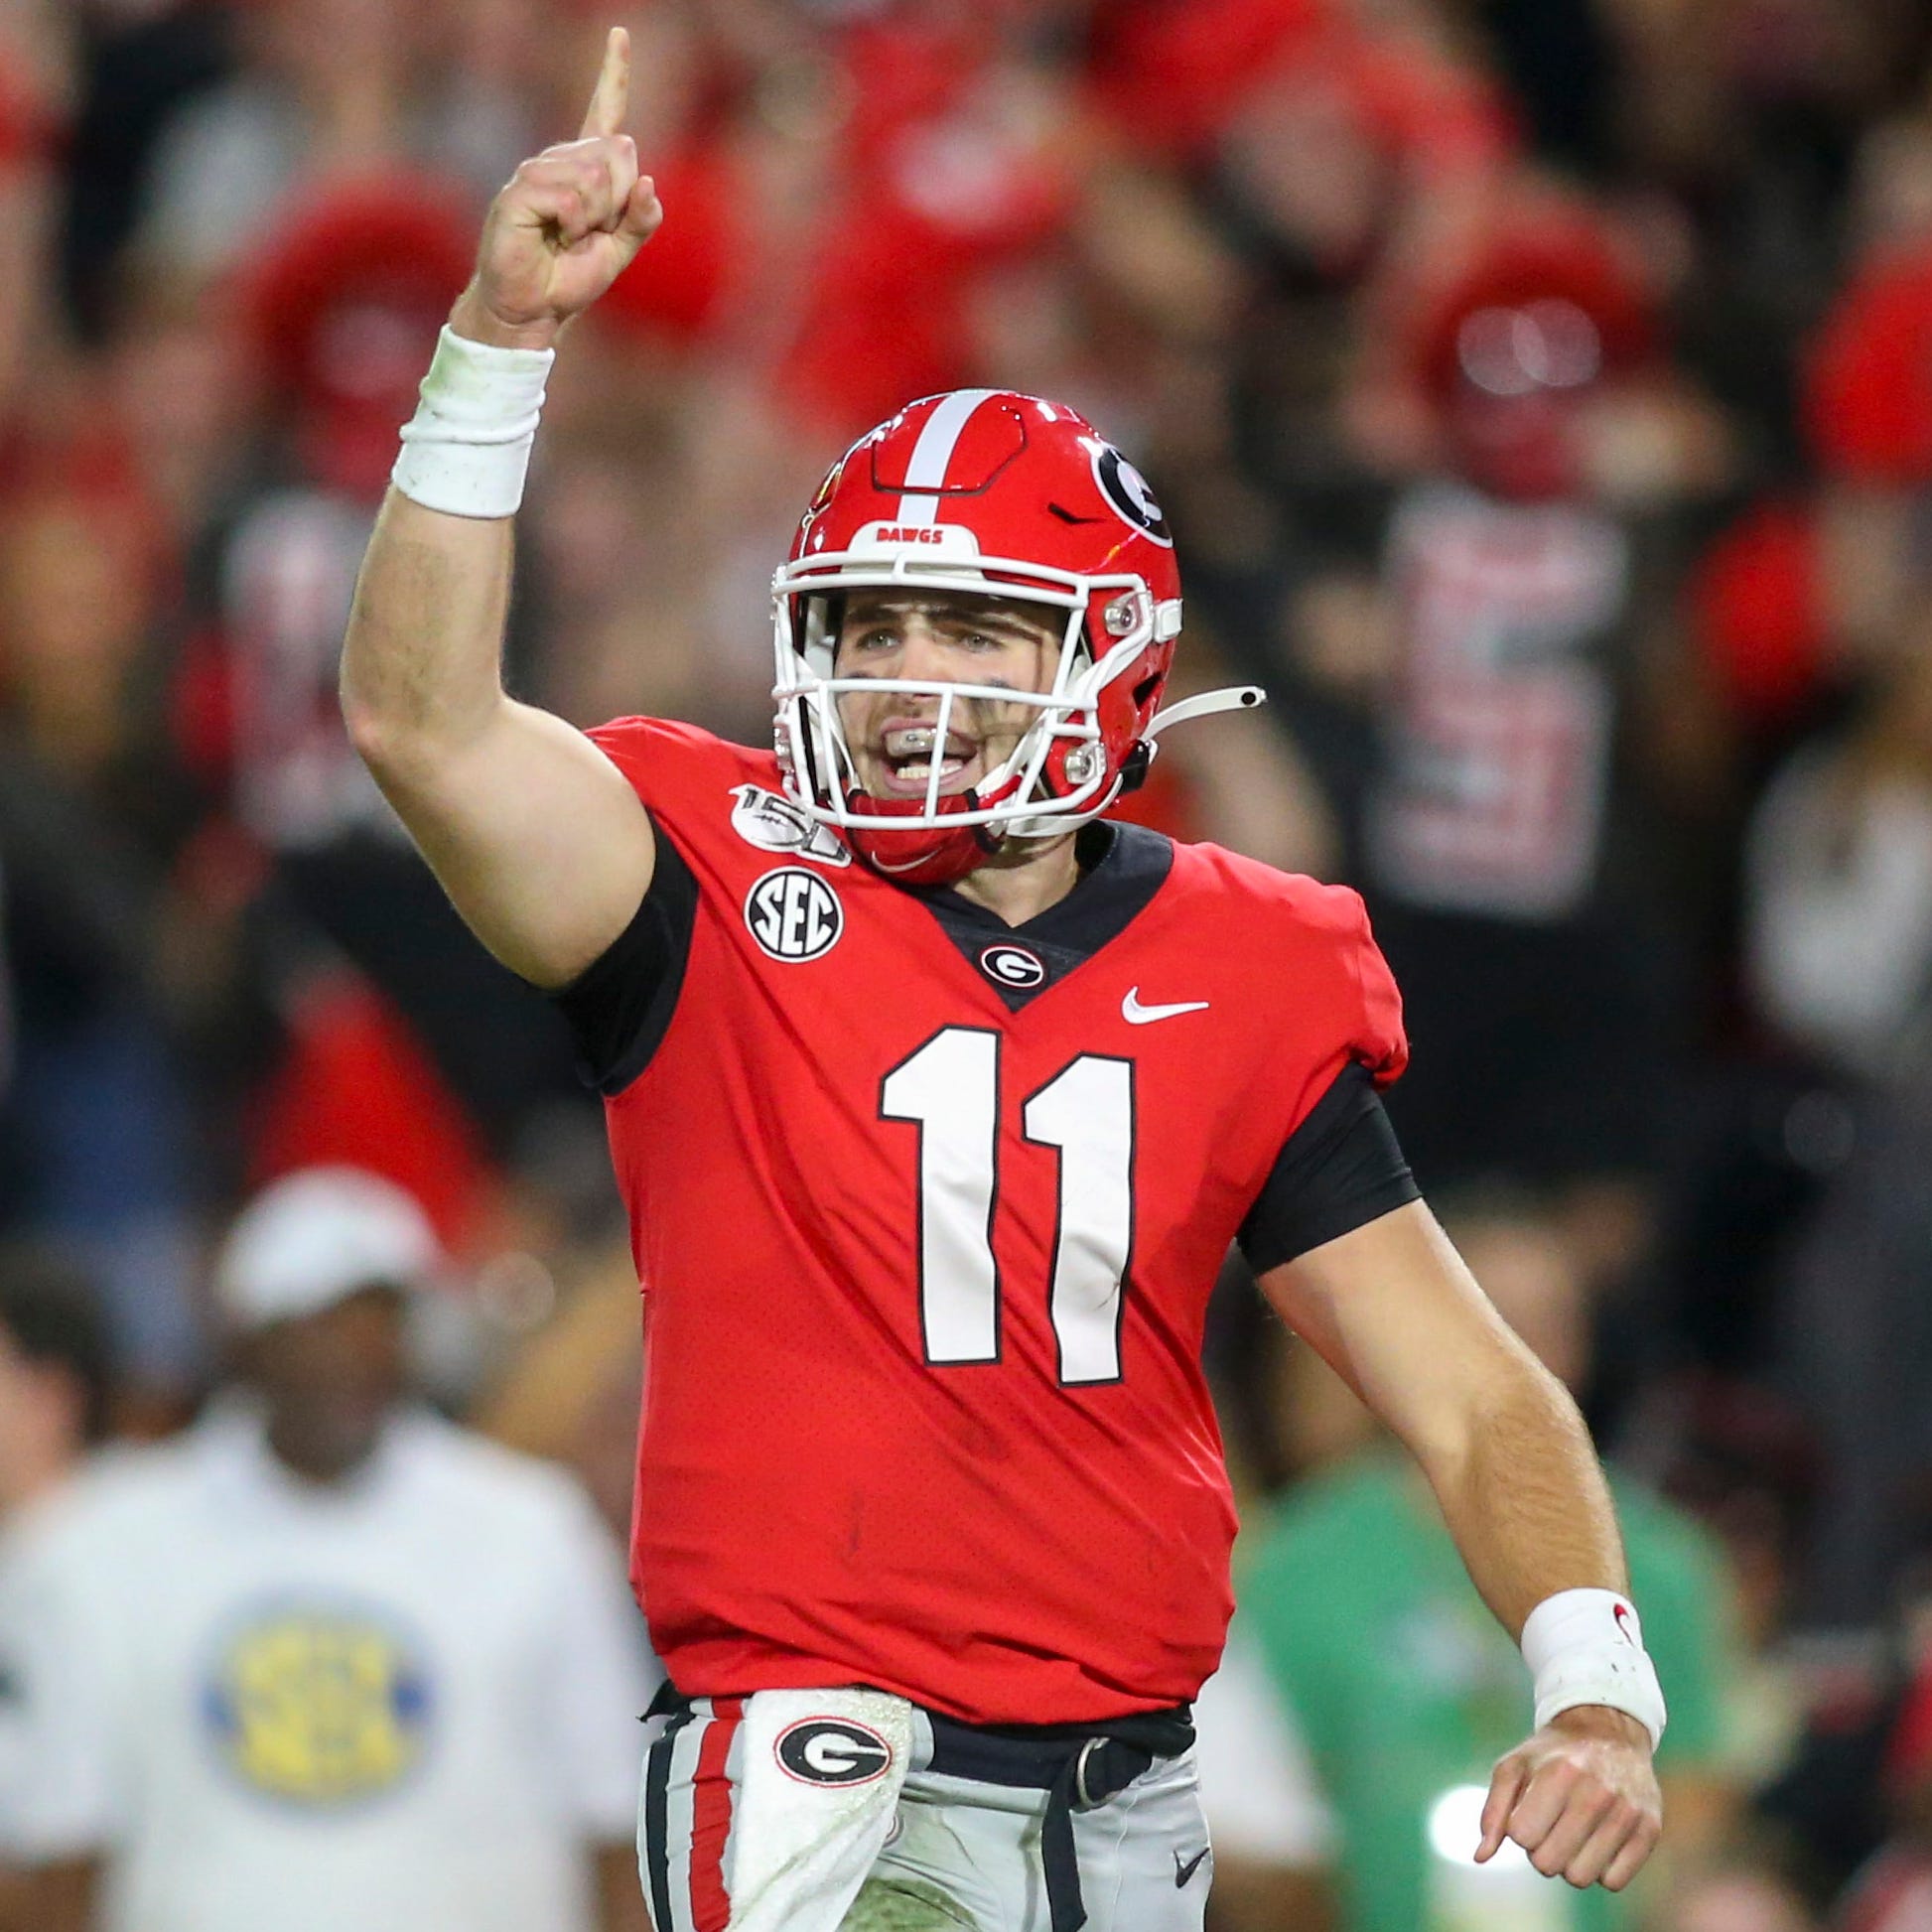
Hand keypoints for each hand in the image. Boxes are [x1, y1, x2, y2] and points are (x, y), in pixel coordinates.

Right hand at [450, 27, 662, 350]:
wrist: (533, 310)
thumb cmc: (569, 279)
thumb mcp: (619, 252)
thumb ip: (641, 220)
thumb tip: (648, 182)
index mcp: (585, 170)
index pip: (603, 112)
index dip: (613, 73)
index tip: (620, 33)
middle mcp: (560, 162)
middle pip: (618, 153)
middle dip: (619, 202)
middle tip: (592, 233)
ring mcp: (537, 173)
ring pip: (595, 176)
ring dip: (594, 218)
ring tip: (569, 239)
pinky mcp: (520, 192)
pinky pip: (570, 197)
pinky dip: (574, 224)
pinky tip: (556, 238)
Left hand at [1476, 1706, 1661, 1890]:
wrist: (1608, 1731)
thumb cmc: (1551, 1755)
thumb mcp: (1514, 1766)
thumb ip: (1493, 1811)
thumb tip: (1480, 1857)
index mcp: (1558, 1773)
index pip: (1522, 1836)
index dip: (1520, 1830)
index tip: (1528, 1813)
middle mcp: (1596, 1791)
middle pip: (1549, 1864)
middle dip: (1541, 1851)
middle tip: (1550, 1827)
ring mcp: (1627, 1811)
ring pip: (1581, 1878)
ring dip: (1570, 1863)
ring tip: (1572, 1834)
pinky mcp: (1650, 1829)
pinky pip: (1614, 1882)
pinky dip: (1601, 1869)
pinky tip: (1598, 1840)